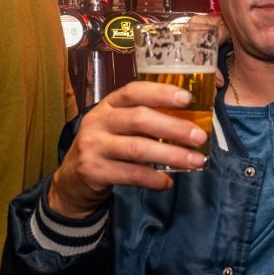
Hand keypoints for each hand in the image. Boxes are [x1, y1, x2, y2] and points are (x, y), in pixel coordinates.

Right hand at [48, 81, 208, 216]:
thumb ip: (147, 121)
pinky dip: (153, 179)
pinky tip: (168, 183)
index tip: (187, 98)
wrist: (72, 179)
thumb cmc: (108, 147)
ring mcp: (94, 145)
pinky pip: (131, 174)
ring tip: (195, 161)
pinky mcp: (93, 170)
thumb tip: (192, 123)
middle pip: (139, 119)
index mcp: (109, 104)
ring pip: (137, 148)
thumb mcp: (120, 126)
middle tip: (200, 137)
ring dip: (171, 155)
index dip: (161, 93)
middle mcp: (99, 121)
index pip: (134, 91)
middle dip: (174, 128)